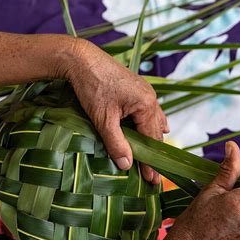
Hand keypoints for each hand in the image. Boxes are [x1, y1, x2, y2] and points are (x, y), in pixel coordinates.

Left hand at [61, 38, 168, 183]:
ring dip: (153, 138)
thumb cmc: (92, 87)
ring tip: (155, 157)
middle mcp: (150, 98)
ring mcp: (145, 91)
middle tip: (152, 175)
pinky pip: (150, 111)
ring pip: (154, 121)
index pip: (151, 140)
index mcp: (146, 105)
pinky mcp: (137, 88)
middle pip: (156, 132)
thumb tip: (127, 165)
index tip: (152, 180)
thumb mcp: (103, 119)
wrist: (81, 58)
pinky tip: (158, 129)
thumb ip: (116, 143)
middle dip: (153, 153)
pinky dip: (151, 123)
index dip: (151, 162)